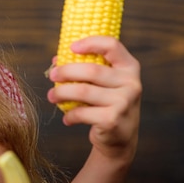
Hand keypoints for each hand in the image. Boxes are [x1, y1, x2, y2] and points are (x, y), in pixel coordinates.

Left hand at [47, 36, 140, 160]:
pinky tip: (67, 118)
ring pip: (83, 91)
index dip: (90, 43)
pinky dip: (70, 114)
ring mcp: (124, 102)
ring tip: (52, 96)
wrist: (121, 139)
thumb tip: (56, 60)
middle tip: (52, 75)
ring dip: (61, 93)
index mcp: (129, 67)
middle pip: (91, 70)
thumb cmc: (107, 103)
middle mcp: (131, 83)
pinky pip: (82, 112)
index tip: (71, 47)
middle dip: (66, 71)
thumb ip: (85, 67)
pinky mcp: (113, 120)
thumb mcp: (104, 83)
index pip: (112, 45)